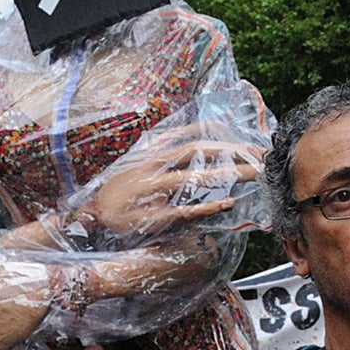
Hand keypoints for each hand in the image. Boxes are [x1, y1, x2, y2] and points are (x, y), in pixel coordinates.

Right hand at [83, 138, 261, 239]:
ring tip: (254, 174)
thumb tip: (191, 148)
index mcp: (150, 153)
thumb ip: (161, 156)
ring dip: (227, 174)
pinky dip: (208, 207)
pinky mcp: (153, 216)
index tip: (240, 134)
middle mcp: (152, 166)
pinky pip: (185, 209)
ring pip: (194, 176)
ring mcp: (152, 190)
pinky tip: (228, 204)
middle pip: (198, 150)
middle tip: (259, 156)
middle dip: (232, 151)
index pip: (187, 134)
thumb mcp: (136, 165)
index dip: (216, 131)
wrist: (90, 217)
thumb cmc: (118, 193)